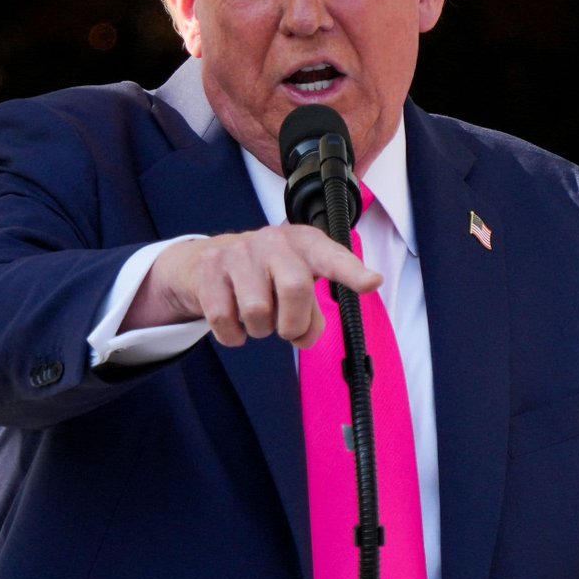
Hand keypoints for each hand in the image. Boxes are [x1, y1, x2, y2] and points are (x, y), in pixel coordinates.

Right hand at [125, 226, 379, 347]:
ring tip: (259, 318)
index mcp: (304, 243)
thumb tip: (306, 337)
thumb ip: (313, 309)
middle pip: (295, 289)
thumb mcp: (296, 280)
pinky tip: (235, 323)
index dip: (352, 272)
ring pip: (257, 311)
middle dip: (294, 323)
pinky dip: (233, 335)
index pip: (332, 257)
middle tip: (288, 329)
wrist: (206, 261)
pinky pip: (225, 321)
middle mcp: (273, 241)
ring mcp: (237, 253)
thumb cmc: (266, 275)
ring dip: (261, 330)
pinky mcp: (208, 271)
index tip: (372, 282)